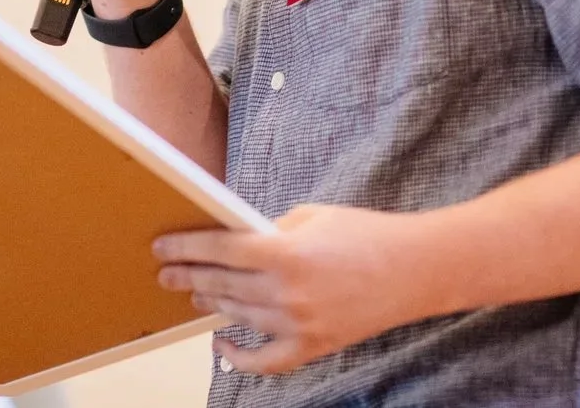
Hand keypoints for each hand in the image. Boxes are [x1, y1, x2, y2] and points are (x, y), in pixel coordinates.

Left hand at [154, 204, 432, 374]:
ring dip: (212, 303)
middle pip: (222, 285)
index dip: (187, 247)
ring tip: (195, 293)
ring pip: (239, 317)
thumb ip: (271, 230)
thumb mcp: (313, 216)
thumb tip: (236, 240)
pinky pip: (265, 362)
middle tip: (166, 272)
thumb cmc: (367, 234)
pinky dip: (239, 357)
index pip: (221, 250)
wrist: (415, 270)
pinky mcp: (313, 346)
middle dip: (189, 276)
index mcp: (286, 253)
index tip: (164, 247)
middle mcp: (287, 293)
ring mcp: (299, 325)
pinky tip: (222, 344)